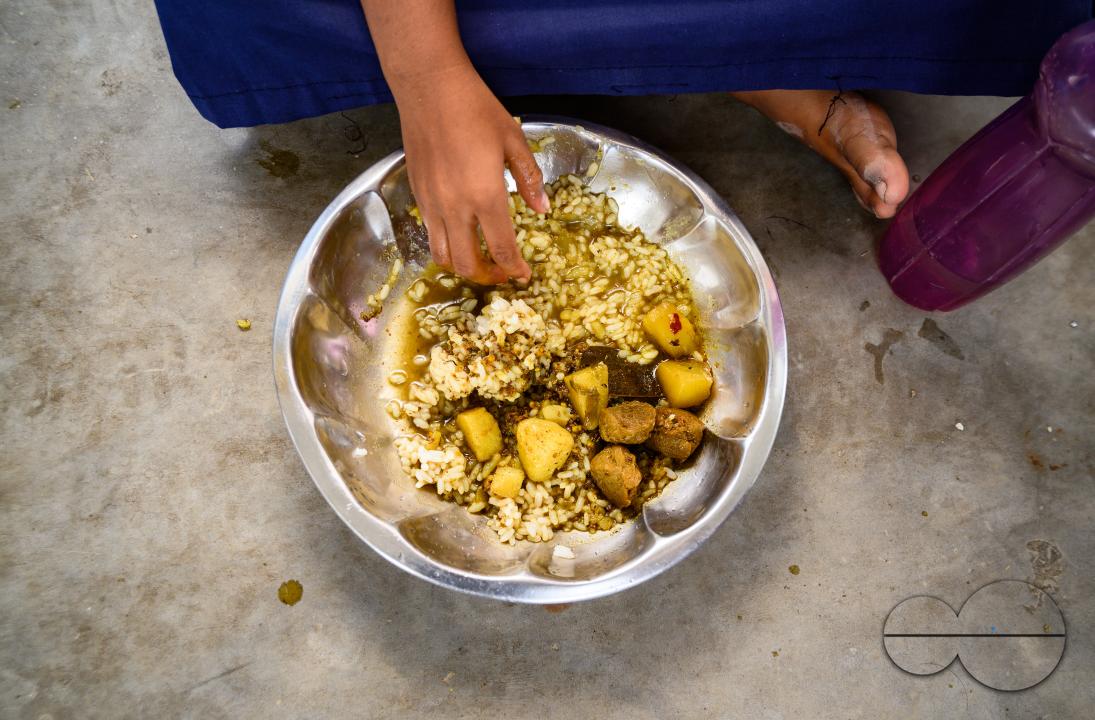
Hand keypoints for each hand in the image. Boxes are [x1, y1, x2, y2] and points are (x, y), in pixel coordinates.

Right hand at [393, 64, 548, 283]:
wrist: (429, 88)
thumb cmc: (476, 109)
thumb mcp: (513, 140)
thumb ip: (529, 178)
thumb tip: (542, 209)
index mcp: (486, 195)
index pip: (502, 248)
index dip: (515, 269)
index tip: (523, 276)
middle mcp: (455, 207)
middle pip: (468, 264)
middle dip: (488, 277)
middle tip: (502, 273)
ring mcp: (432, 203)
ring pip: (443, 255)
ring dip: (462, 266)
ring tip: (479, 260)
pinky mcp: (418, 195)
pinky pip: (430, 233)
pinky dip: (446, 243)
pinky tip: (460, 233)